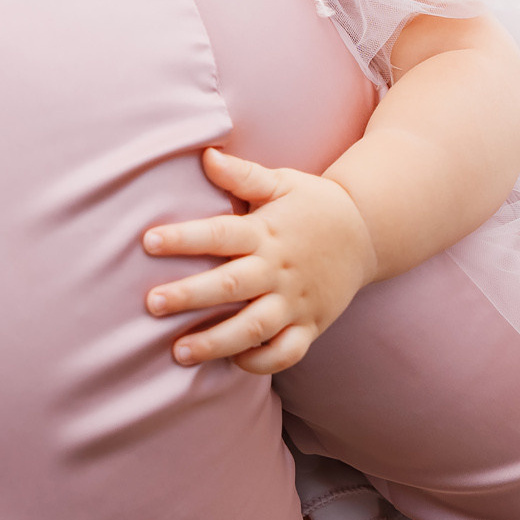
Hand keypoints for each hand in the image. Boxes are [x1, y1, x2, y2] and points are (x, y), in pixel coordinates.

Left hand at [141, 147, 380, 374]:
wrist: (371, 232)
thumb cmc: (315, 205)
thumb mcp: (283, 183)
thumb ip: (243, 176)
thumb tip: (206, 155)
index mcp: (266, 232)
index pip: (220, 234)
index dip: (183, 238)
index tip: (148, 242)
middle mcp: (278, 270)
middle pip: (230, 285)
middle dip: (189, 295)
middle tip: (152, 303)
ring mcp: (295, 301)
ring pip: (254, 328)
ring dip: (216, 341)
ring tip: (179, 352)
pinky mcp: (311, 325)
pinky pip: (286, 353)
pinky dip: (261, 363)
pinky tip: (233, 362)